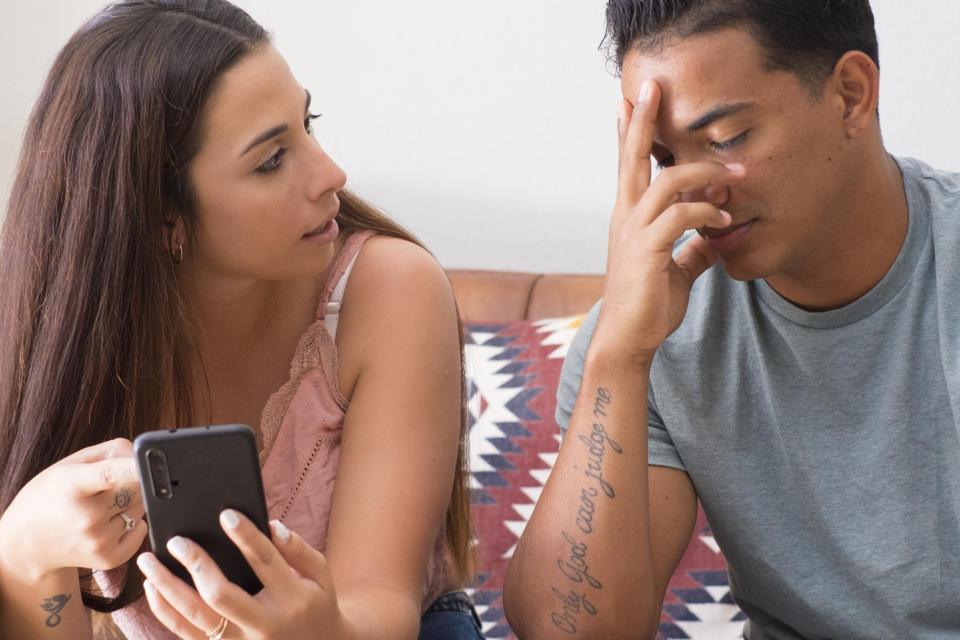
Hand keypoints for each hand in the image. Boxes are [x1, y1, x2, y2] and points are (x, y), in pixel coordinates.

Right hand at [0, 439, 146, 579]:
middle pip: (138, 487)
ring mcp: (99, 540)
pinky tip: (108, 524)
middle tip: (108, 487)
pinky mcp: (109, 558)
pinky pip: (142, 529)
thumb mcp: (70, 464)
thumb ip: (111, 452)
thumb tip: (143, 456)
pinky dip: (133, 524)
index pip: (110, 474)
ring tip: (102, 506)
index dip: (133, 466)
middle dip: (132, 481)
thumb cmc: (51, 495)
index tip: (147, 460)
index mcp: (73, 486)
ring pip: (142, 507)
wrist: (27, 544)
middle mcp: (87, 516)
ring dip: (131, 503)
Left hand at [139, 511, 343, 639]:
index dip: (245, 536)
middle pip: (220, 595)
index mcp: (293, 599)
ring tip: (148, 561)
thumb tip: (270, 525)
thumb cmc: (315, 603)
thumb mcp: (320, 575)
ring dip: (167, 588)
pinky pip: (186, 634)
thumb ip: (298, 549)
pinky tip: (153, 588)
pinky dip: (165, 611)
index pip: (265, 561)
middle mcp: (264, 625)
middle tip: (176, 541)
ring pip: (194, 618)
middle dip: (195, 565)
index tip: (226, 514)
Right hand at [594, 80, 744, 365]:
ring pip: (665, 181)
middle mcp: (626, 217)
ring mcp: (634, 231)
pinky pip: (680, 216)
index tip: (631, 100)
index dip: (631, 132)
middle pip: (632, 158)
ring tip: (736, 176)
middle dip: (642, 121)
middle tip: (650, 87)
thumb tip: (715, 237)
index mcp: (630, 217)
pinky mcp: (647, 250)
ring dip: (705, 173)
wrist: (628, 339)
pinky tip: (725, 223)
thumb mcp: (676, 269)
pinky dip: (706, 213)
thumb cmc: (648, 305)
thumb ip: (693, 248)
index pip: (629, 165)